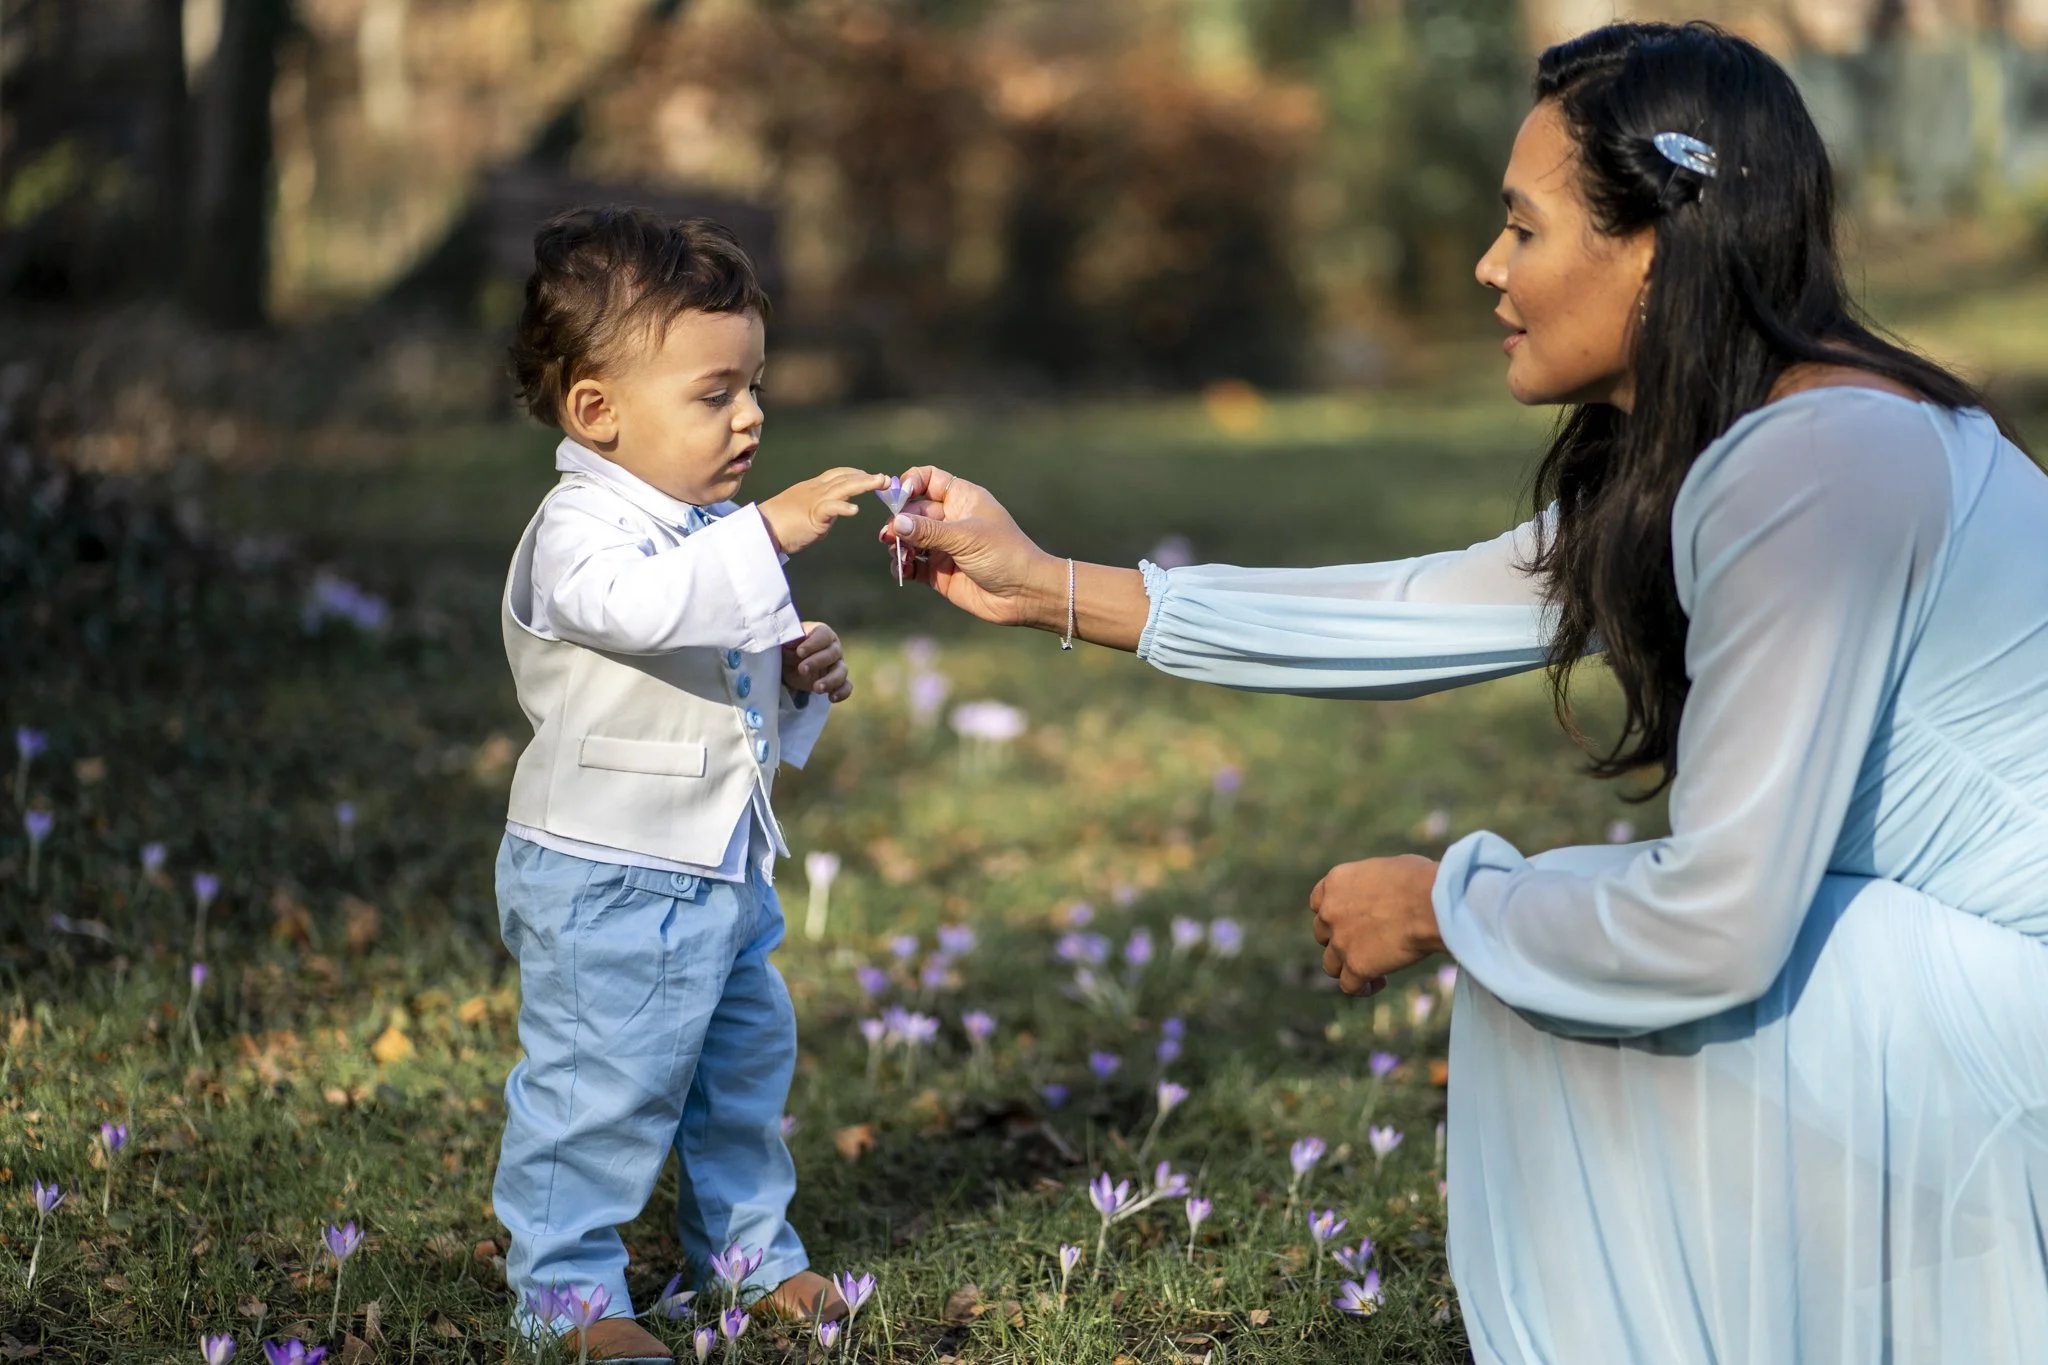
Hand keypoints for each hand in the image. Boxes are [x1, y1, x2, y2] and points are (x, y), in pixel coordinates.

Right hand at [759, 468, 890, 555]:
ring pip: (843, 487)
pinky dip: (844, 507)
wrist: (760, 529)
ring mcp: (813, 500)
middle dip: (867, 477)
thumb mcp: (804, 512)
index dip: (856, 473)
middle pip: (845, 477)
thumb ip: (822, 511)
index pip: (837, 474)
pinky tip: (856, 510)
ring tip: (881, 483)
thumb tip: (834, 515)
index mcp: (813, 487)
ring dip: (864, 484)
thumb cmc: (779, 524)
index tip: (870, 476)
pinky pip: (830, 508)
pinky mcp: (811, 515)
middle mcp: (815, 489)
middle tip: (886, 478)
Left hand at [782, 622, 850, 702]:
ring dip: (830, 680)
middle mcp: (833, 647)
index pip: (823, 634)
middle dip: (818, 662)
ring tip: (816, 688)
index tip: (800, 652)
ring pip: (841, 671)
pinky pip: (846, 686)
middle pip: (833, 653)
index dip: (813, 644)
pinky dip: (842, 692)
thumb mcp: (784, 642)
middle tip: (802, 669)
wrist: (788, 665)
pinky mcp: (838, 681)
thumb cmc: (787, 649)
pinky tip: (832, 698)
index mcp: (820, 633)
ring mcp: (837, 665)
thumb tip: (793, 642)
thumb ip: (788, 640)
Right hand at [882, 466, 1061, 626]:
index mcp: (962, 499)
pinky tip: (902, 569)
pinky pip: (913, 565)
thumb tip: (895, 523)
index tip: (897, 497)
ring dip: (898, 544)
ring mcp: (945, 546)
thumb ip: (929, 531)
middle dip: (898, 521)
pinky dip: (903, 566)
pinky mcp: (940, 572)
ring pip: (909, 538)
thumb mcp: (966, 537)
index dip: (910, 483)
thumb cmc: (1004, 555)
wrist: (1024, 594)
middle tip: (890, 535)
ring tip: (898, 554)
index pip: (929, 480)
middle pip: (913, 511)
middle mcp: (951, 520)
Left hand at [1310, 855, 1446, 995]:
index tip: (1351, 920)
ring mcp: (1340, 941)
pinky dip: (1362, 987)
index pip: (1318, 902)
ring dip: (1346, 967)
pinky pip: (1349, 986)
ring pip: (1330, 964)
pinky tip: (1379, 982)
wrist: (1430, 903)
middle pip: (1323, 934)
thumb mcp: (1387, 869)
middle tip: (1366, 943)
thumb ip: (1373, 884)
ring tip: (1372, 969)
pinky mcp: (1356, 966)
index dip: (1333, 914)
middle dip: (1340, 939)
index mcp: (1336, 882)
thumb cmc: (1421, 881)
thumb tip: (1385, 894)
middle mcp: (1330, 912)